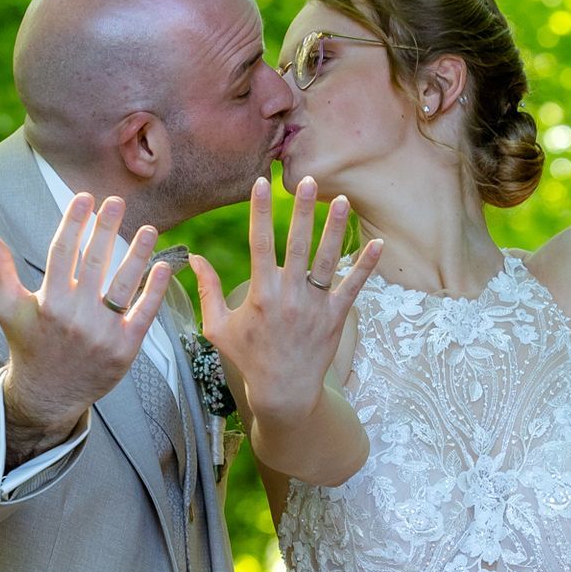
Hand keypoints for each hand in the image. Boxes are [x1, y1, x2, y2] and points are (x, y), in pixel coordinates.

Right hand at [0, 193, 172, 449]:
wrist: (48, 394)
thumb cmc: (28, 344)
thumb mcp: (8, 309)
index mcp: (48, 302)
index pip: (63, 252)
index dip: (74, 223)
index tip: (84, 199)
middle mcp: (76, 316)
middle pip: (95, 262)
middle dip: (106, 228)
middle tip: (117, 201)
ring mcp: (102, 333)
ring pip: (124, 285)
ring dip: (139, 254)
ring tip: (150, 229)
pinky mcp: (124, 349)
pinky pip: (144, 314)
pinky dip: (154, 290)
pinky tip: (163, 266)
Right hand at [186, 176, 380, 429]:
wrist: (283, 391)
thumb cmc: (248, 358)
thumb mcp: (217, 327)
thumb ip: (207, 290)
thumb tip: (193, 259)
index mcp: (260, 293)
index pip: (258, 243)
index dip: (259, 211)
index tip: (262, 182)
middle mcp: (289, 295)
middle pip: (296, 244)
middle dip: (302, 210)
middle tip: (309, 180)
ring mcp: (314, 306)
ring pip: (326, 259)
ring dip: (334, 228)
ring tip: (342, 200)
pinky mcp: (335, 317)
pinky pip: (353, 287)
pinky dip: (365, 266)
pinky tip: (377, 243)